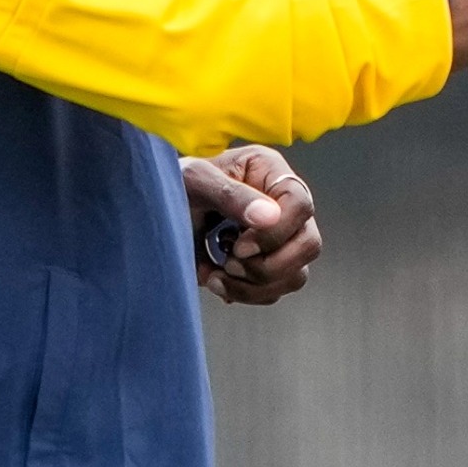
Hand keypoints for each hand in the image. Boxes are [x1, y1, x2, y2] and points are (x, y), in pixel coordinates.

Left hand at [180, 146, 321, 305]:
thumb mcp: (195, 180)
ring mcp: (280, 237)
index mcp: (271, 172)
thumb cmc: (175, 183)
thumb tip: (268, 218)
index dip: (275, 232)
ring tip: (217, 273)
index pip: (300, 204)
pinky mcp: (267, 263)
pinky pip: (274, 291)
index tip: (239, 246)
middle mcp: (283, 205)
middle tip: (229, 262)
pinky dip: (244, 294)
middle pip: (308, 244)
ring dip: (255, 285)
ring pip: (295, 275)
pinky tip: (216, 279)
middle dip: (268, 266)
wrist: (158, 207)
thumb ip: (231, 195)